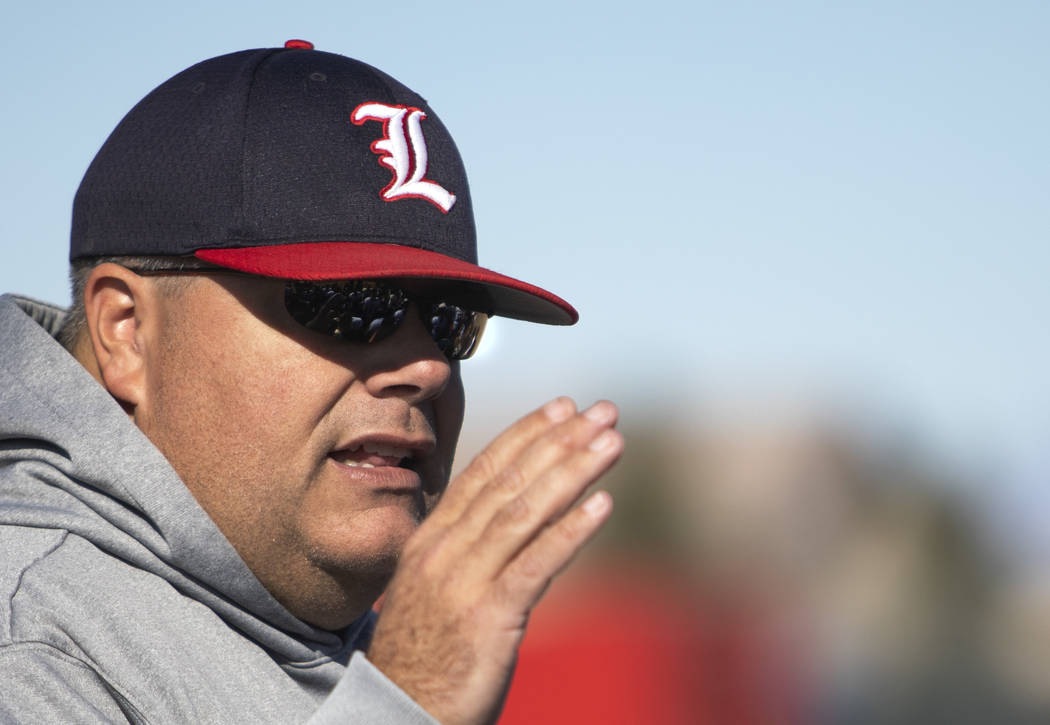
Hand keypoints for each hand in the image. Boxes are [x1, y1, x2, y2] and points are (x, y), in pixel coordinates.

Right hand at [366, 398, 621, 724]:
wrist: (398, 714)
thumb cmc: (424, 654)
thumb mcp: (438, 588)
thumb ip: (470, 549)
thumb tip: (516, 516)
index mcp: (432, 539)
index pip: (484, 471)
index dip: (527, 435)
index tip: (564, 407)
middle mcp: (445, 551)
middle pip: (510, 482)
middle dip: (560, 442)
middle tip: (603, 411)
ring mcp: (463, 582)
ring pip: (525, 513)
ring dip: (573, 472)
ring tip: (612, 443)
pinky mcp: (487, 618)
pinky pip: (535, 565)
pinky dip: (571, 531)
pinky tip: (603, 505)